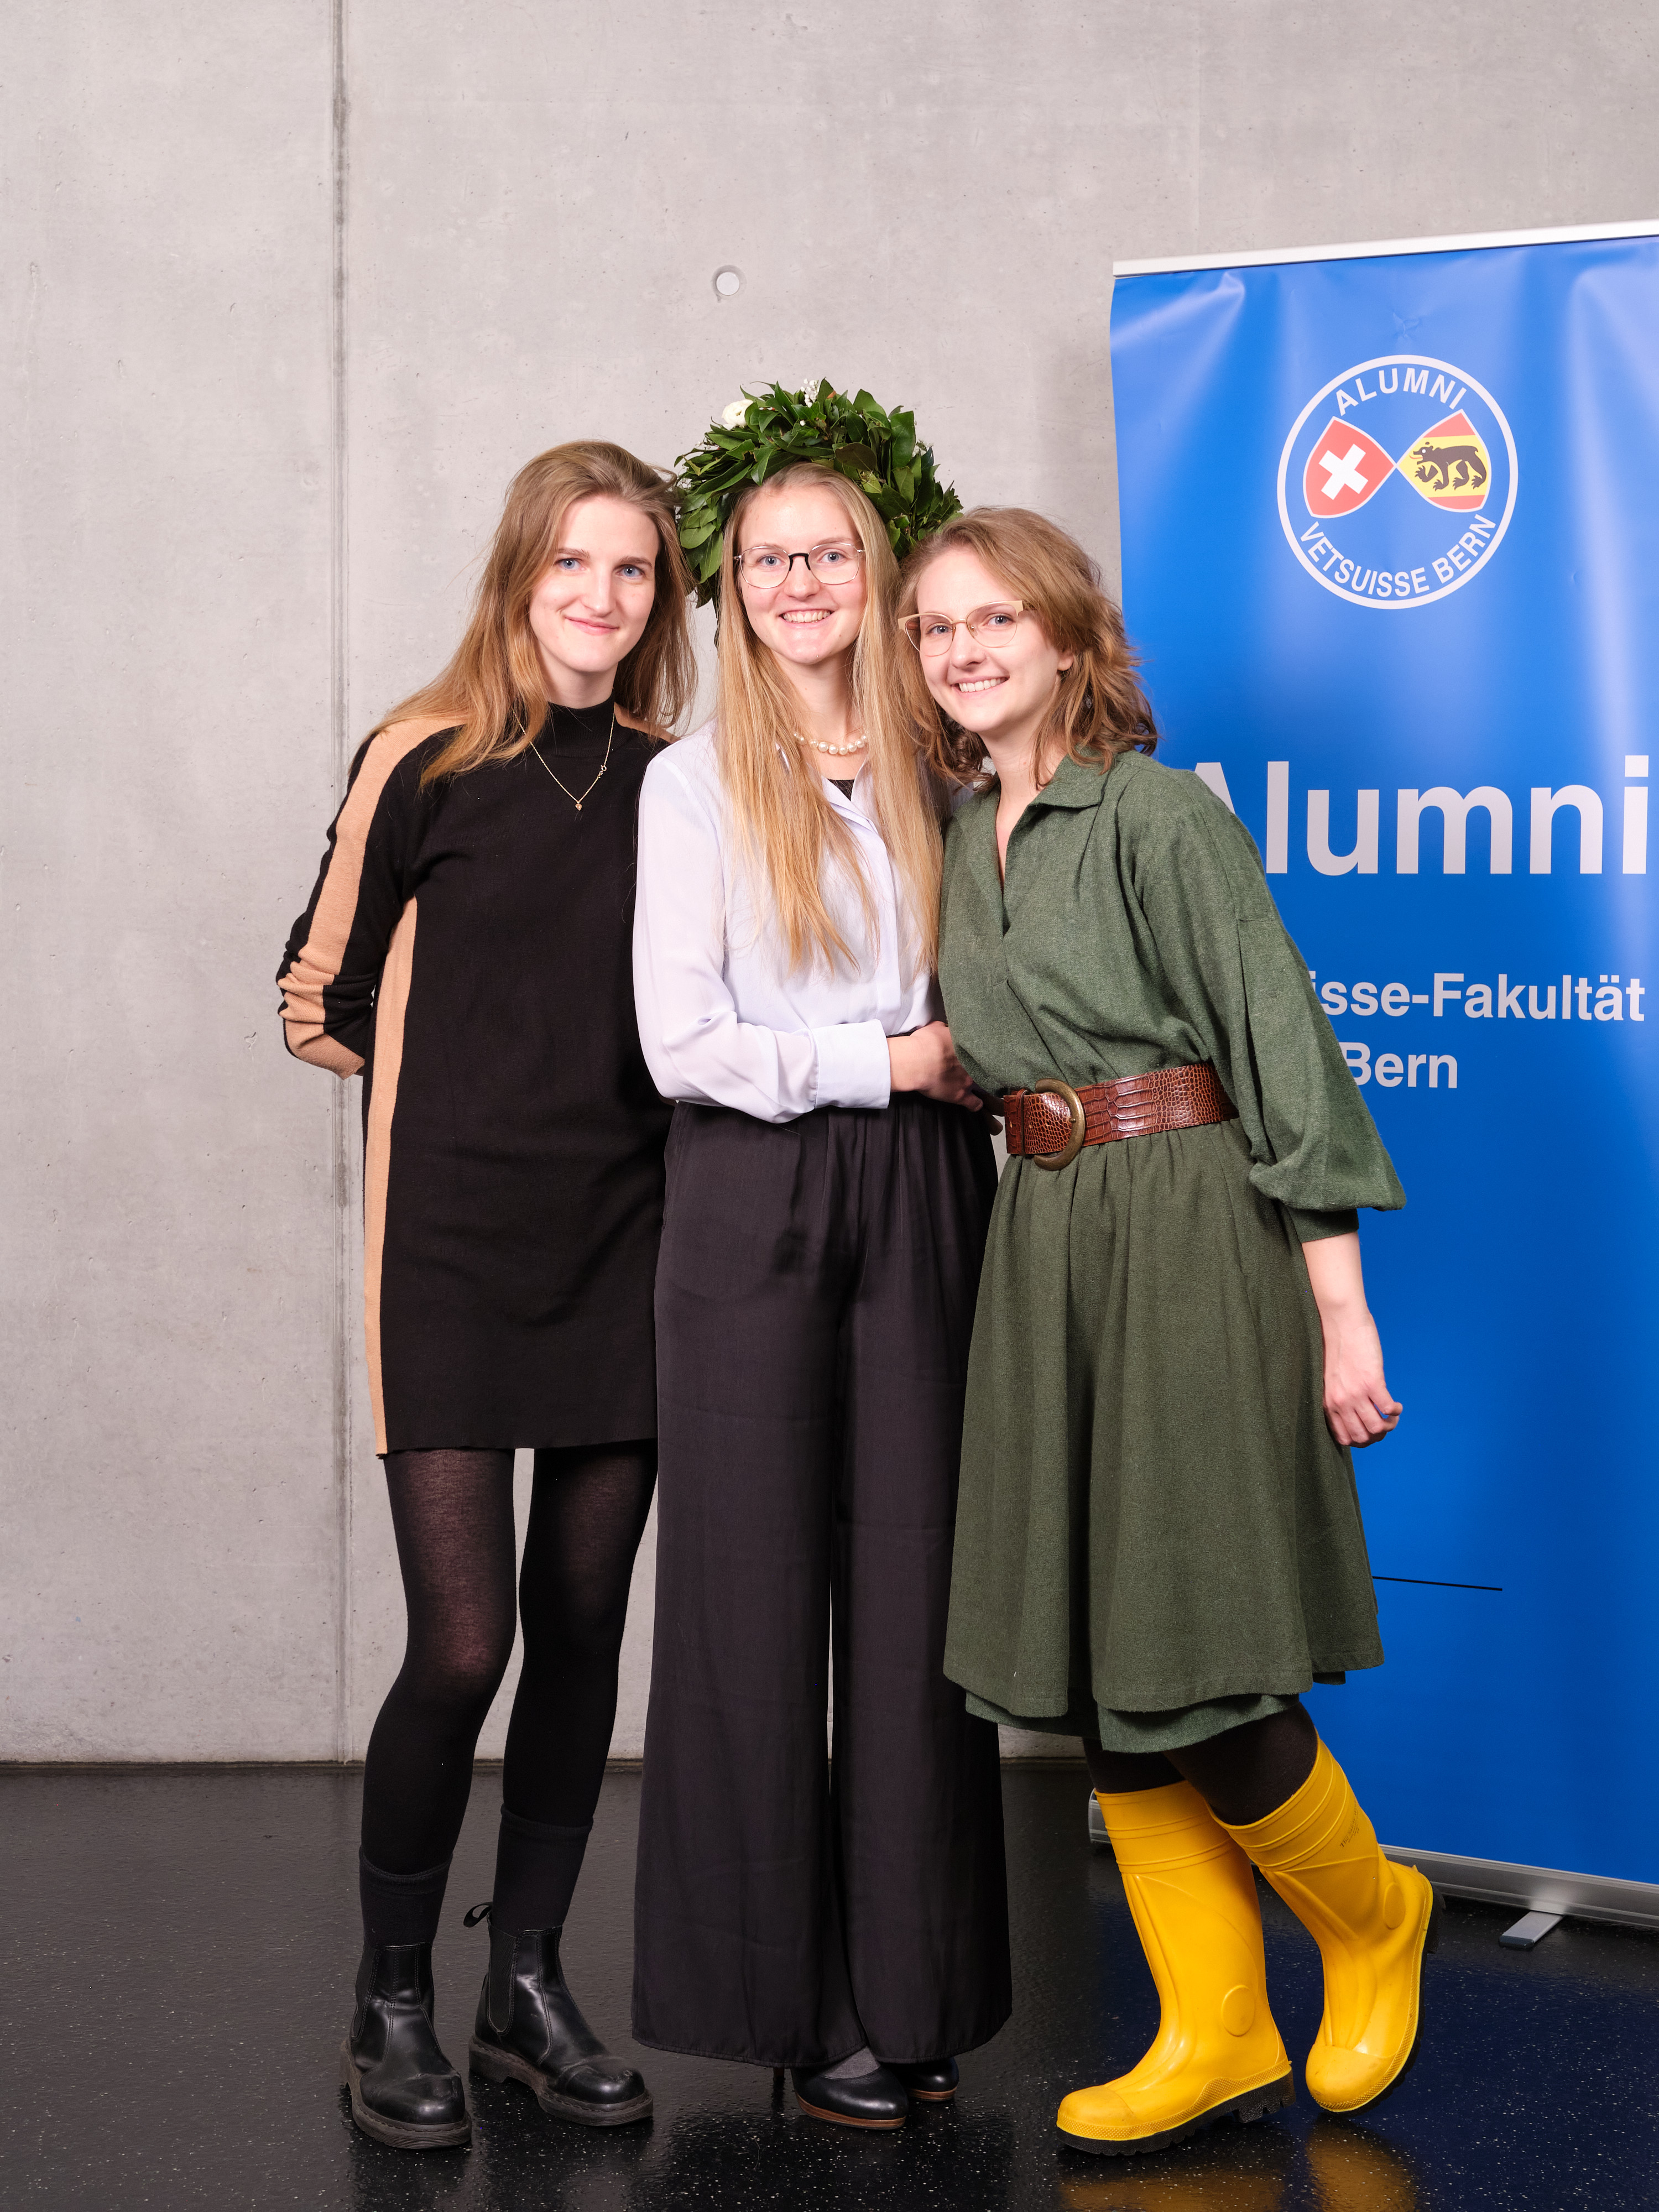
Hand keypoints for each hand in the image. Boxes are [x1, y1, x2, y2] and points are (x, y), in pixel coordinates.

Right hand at [888, 1021, 981, 1109]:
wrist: (917, 1062)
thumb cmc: (924, 1044)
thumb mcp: (935, 1027)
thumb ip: (945, 1029)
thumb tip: (946, 1029)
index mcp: (966, 1046)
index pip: (978, 1047)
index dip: (975, 1050)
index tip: (971, 1051)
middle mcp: (972, 1063)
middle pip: (983, 1065)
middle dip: (979, 1066)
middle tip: (972, 1066)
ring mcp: (968, 1080)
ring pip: (983, 1083)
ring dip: (981, 1083)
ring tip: (978, 1084)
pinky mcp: (960, 1095)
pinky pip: (974, 1103)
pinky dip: (976, 1104)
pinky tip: (976, 1104)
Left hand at [1301, 1231, 1401, 1448]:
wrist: (1340, 1322)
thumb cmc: (1336, 1347)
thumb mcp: (1330, 1379)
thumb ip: (1338, 1397)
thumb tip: (1353, 1413)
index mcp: (1328, 1403)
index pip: (1344, 1438)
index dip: (1361, 1441)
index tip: (1370, 1432)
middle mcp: (1340, 1402)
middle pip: (1362, 1437)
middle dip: (1377, 1436)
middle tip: (1385, 1425)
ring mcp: (1356, 1394)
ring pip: (1377, 1428)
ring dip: (1389, 1425)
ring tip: (1392, 1416)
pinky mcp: (1372, 1382)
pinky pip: (1388, 1409)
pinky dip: (1395, 1412)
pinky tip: (1396, 1405)